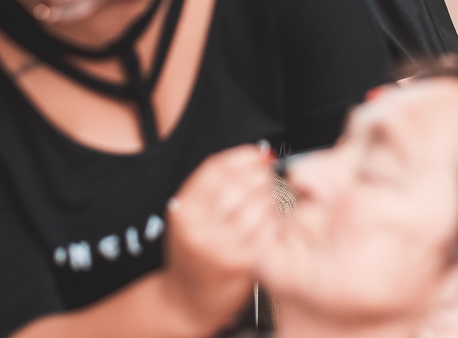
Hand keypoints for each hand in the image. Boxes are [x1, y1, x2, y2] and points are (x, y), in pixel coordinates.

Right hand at [160, 144, 279, 334]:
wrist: (187, 301)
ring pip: (256, 204)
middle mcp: (196, 225)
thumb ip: (214, 189)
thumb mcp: (191, 217)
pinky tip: (271, 222)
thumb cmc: (194, 254)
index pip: (216, 167)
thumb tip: (256, 157)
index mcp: (183, 208)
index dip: (244, 156)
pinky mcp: (239, 263)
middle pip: (239, 183)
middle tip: (268, 180)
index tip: (260, 156)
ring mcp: (217, 245)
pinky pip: (266, 230)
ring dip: (270, 198)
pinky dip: (274, 221)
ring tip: (269, 203)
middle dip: (261, 176)